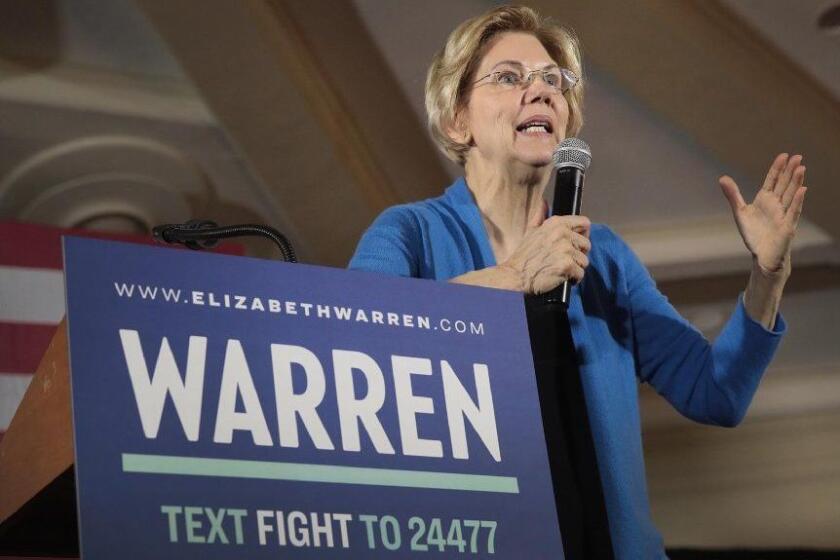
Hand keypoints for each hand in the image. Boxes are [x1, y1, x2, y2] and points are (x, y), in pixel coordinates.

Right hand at [499, 209, 591, 294]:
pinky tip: (563, 277)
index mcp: (557, 223)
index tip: (577, 243)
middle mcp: (563, 233)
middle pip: (586, 244)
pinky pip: (580, 273)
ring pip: (584, 260)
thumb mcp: (531, 230)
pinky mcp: (567, 265)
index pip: (585, 223)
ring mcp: (565, 249)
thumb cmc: (524, 255)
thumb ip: (540, 215)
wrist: (516, 275)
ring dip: (575, 268)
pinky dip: (574, 278)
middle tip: (565, 260)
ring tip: (562, 270)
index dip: (584, 234)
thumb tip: (543, 201)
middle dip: (578, 254)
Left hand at [719, 153, 806, 276]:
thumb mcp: (740, 212)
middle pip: (784, 184)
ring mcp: (783, 214)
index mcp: (765, 199)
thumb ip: (733, 195)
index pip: (773, 180)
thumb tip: (722, 178)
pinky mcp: (787, 226)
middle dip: (790, 171)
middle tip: (798, 156)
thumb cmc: (754, 233)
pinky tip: (802, 190)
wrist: (762, 255)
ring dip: (796, 182)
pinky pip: (793, 212)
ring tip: (801, 168)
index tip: (784, 155)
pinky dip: (797, 201)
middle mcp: (777, 204)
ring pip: (791, 195)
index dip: (778, 168)